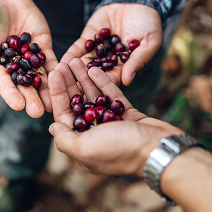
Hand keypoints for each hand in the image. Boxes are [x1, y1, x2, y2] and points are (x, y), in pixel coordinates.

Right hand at [0, 0, 57, 117]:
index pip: (4, 84)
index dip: (11, 95)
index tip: (18, 107)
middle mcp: (14, 67)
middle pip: (24, 85)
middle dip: (32, 99)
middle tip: (39, 113)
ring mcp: (29, 57)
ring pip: (39, 76)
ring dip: (46, 90)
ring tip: (54, 104)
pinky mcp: (43, 46)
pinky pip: (50, 59)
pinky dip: (56, 69)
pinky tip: (63, 80)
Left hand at [48, 59, 181, 176]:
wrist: (159, 150)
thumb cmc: (119, 150)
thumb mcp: (84, 148)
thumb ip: (65, 139)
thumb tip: (52, 128)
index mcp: (83, 143)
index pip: (64, 114)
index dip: (58, 93)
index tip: (54, 72)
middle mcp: (96, 133)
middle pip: (78, 103)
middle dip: (70, 83)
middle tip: (63, 62)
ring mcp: (113, 123)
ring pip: (94, 97)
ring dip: (84, 79)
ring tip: (78, 61)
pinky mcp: (129, 115)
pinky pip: (112, 96)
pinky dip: (103, 83)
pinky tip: (94, 68)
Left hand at [61, 3, 162, 85]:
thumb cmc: (149, 23)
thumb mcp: (150, 42)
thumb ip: (138, 60)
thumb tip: (128, 81)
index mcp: (125, 67)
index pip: (113, 80)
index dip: (103, 87)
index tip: (93, 97)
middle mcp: (109, 62)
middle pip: (95, 75)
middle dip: (84, 83)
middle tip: (72, 93)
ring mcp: (97, 51)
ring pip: (84, 63)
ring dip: (74, 71)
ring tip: (64, 79)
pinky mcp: (88, 38)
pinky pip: (78, 48)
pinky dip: (70, 55)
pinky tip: (61, 62)